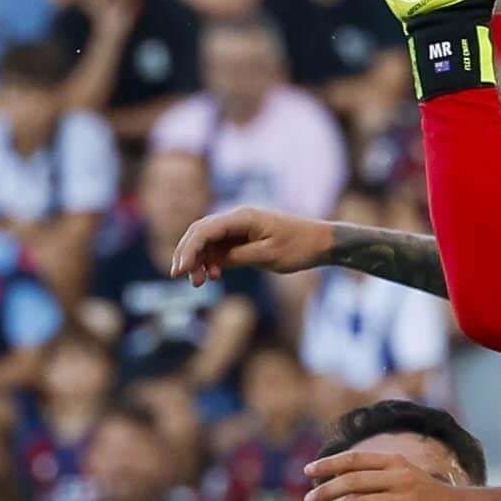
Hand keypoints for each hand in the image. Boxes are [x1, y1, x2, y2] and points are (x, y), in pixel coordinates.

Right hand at [174, 204, 332, 280]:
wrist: (321, 242)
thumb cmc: (298, 247)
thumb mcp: (267, 256)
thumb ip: (237, 257)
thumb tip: (212, 261)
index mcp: (242, 218)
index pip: (205, 230)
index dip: (189, 250)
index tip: (181, 271)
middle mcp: (237, 219)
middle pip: (201, 232)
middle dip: (187, 254)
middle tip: (180, 277)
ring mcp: (240, 228)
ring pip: (208, 241)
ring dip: (199, 260)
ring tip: (199, 283)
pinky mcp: (244, 238)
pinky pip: (220, 247)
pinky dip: (212, 261)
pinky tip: (213, 276)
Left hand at [302, 444, 483, 500]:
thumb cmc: (427, 496)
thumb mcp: (404, 476)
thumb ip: (377, 477)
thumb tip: (341, 485)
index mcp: (395, 462)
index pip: (355, 459)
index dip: (328, 464)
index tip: (308, 471)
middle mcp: (397, 478)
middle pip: (351, 481)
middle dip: (324, 490)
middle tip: (306, 499)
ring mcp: (402, 500)